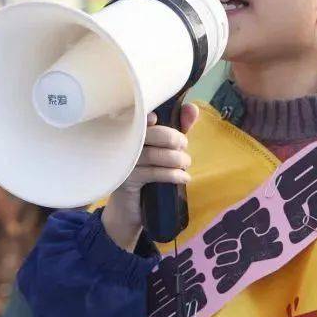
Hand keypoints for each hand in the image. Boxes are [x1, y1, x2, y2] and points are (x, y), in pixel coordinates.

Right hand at [101, 103, 198, 250]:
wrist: (130, 208)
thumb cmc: (147, 173)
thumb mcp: (164, 149)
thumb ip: (178, 128)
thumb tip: (193, 108)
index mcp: (131, 132)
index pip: (140, 116)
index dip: (151, 115)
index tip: (159, 118)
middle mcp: (123, 144)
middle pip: (149, 134)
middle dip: (173, 138)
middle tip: (183, 147)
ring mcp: (123, 162)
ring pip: (153, 154)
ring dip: (176, 159)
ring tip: (185, 164)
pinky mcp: (126, 180)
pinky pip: (153, 173)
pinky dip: (173, 174)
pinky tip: (184, 177)